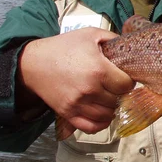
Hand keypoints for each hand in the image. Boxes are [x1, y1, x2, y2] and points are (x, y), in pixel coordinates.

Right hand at [18, 27, 134, 135]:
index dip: (128, 81)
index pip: (126, 85)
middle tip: (114, 87)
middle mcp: (89, 90)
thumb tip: (128, 46)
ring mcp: (78, 104)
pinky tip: (102, 114)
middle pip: (117, 100)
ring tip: (108, 98)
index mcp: (99, 70)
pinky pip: (91, 127)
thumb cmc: (63, 47)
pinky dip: (100, 124)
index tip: (123, 77)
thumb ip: (112, 38)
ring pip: (107, 115)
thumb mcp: (90, 34)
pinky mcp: (67, 113)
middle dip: (119, 93)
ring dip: (111, 108)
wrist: (33, 62)